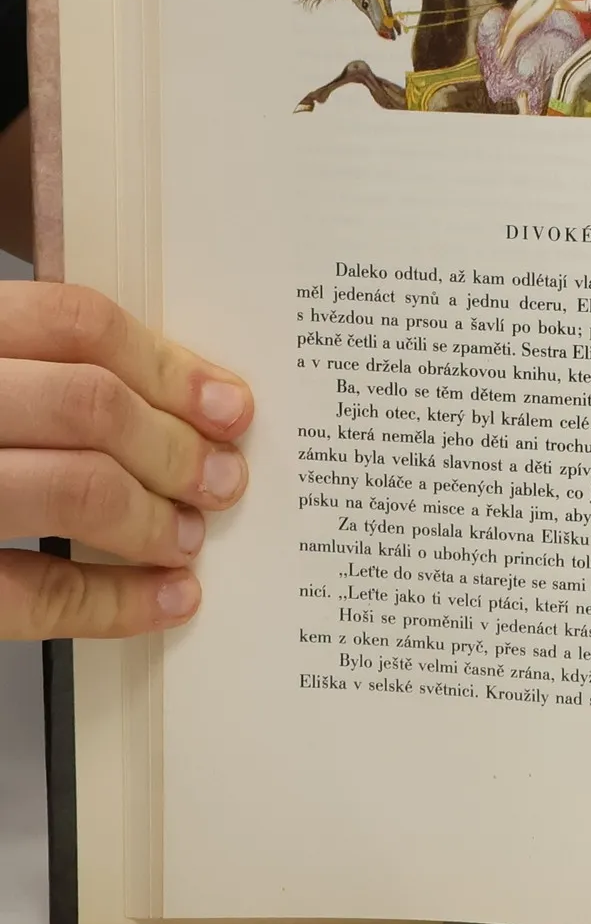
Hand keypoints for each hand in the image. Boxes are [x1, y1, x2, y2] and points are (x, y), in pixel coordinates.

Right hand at [0, 284, 251, 636]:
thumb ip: (27, 371)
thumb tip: (176, 400)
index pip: (72, 321)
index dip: (167, 364)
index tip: (230, 405)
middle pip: (88, 404)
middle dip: (175, 447)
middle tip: (222, 479)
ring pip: (74, 486)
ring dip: (154, 518)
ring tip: (188, 537)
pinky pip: (31, 592)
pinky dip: (116, 602)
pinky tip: (165, 600)